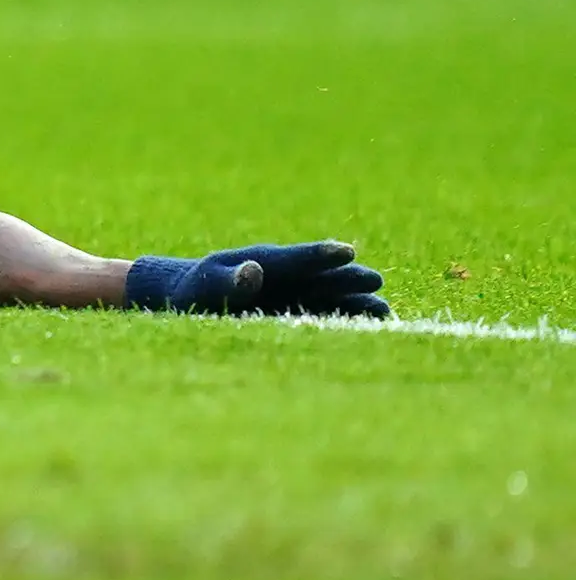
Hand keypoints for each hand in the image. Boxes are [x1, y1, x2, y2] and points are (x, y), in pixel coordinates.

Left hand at [127, 242, 387, 318]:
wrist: (196, 300)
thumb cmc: (196, 290)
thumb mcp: (207, 286)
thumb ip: (229, 281)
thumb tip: (254, 271)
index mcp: (264, 261)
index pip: (295, 258)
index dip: (319, 255)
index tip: (346, 251)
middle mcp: (288, 277)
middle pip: (322, 276)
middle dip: (347, 278)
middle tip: (375, 279)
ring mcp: (296, 295)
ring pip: (332, 297)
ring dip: (356, 303)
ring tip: (384, 312)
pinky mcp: (299, 315)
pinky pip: (327, 316)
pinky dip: (346, 320)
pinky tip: (370, 329)